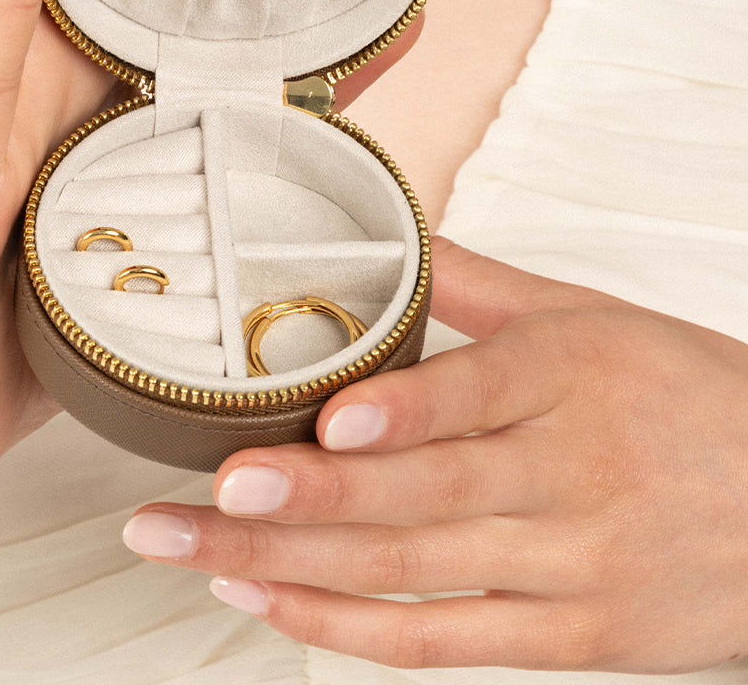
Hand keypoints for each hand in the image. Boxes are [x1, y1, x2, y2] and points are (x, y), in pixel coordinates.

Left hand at [123, 236, 747, 672]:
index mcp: (573, 376)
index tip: (324, 424)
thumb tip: (390, 242)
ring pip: (413, 574)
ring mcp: (573, 566)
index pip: (476, 394)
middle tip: (198, 501)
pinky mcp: (576, 637)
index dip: (400, 413)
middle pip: (420, 497)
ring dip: (293, 570)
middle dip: (298, 502)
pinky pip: (446, 643)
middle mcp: (572, 474)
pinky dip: (349, 631)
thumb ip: (481, 285)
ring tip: (196, 554)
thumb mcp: (595, 318)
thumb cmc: (689, 398)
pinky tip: (270, 605)